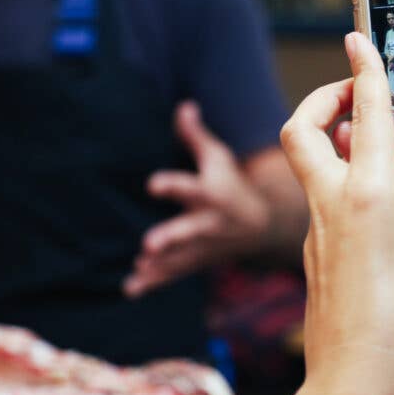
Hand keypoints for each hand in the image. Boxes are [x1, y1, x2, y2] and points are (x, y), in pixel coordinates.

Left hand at [123, 101, 269, 298]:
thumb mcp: (218, 157)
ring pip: (181, 258)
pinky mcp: (198, 261)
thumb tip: (183, 106)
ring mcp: (204, 246)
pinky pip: (176, 274)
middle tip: (148, 245)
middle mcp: (209, 222)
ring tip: (139, 269)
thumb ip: (195, 136)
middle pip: (189, 230)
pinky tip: (131, 288)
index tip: (152, 184)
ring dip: (160, 265)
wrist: (262, 224)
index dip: (172, 185)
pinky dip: (154, 282)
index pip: (191, 187)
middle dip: (171, 237)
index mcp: (212, 193)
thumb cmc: (231, 183)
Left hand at [280, 33, 393, 394]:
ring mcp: (317, 229)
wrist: (354, 386)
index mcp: (369, 196)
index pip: (366, 114)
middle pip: (303, 128)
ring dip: (331, 138)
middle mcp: (333, 204)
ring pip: (308, 162)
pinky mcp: (315, 252)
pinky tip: (377, 201)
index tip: (358, 39)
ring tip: (369, 138)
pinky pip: (320, 198)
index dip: (364, 69)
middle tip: (353, 92)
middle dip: (322, 97)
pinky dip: (339, 180)